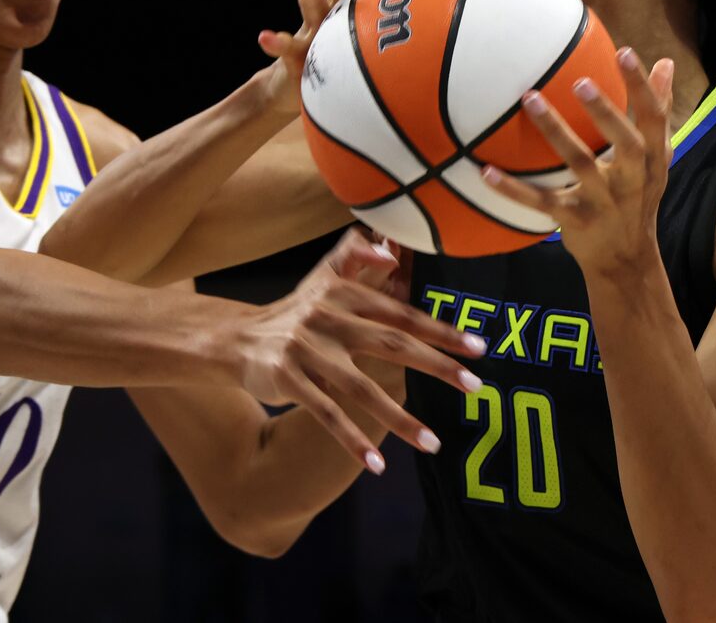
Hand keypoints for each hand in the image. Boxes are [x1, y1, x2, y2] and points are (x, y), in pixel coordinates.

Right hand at [237, 225, 481, 473]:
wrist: (237, 338)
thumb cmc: (295, 311)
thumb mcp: (322, 276)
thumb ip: (355, 254)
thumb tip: (391, 250)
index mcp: (344, 295)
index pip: (401, 312)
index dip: (440, 329)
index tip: (477, 347)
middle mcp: (328, 319)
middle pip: (391, 343)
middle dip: (436, 365)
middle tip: (476, 386)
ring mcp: (307, 351)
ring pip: (361, 388)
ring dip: (400, 418)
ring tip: (434, 442)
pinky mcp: (288, 380)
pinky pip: (327, 414)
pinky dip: (352, 440)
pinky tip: (377, 464)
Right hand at [259, 0, 423, 112]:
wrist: (302, 86)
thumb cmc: (344, 58)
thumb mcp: (372, 43)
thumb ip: (401, 28)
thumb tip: (448, 13)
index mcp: (356, 4)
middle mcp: (333, 9)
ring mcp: (312, 29)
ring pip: (310, 2)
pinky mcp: (294, 55)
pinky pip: (285, 47)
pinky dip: (275, 42)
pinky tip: (264, 36)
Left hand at [481, 48, 674, 278]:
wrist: (626, 260)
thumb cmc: (638, 198)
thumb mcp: (656, 160)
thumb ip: (659, 112)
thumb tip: (666, 63)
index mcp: (651, 160)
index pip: (653, 119)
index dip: (641, 87)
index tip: (624, 52)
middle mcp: (630, 179)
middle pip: (624, 142)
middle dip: (604, 112)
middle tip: (579, 81)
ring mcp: (602, 201)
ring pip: (578, 163)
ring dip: (554, 131)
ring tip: (529, 100)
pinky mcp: (574, 220)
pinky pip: (540, 202)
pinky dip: (512, 189)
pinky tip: (486, 171)